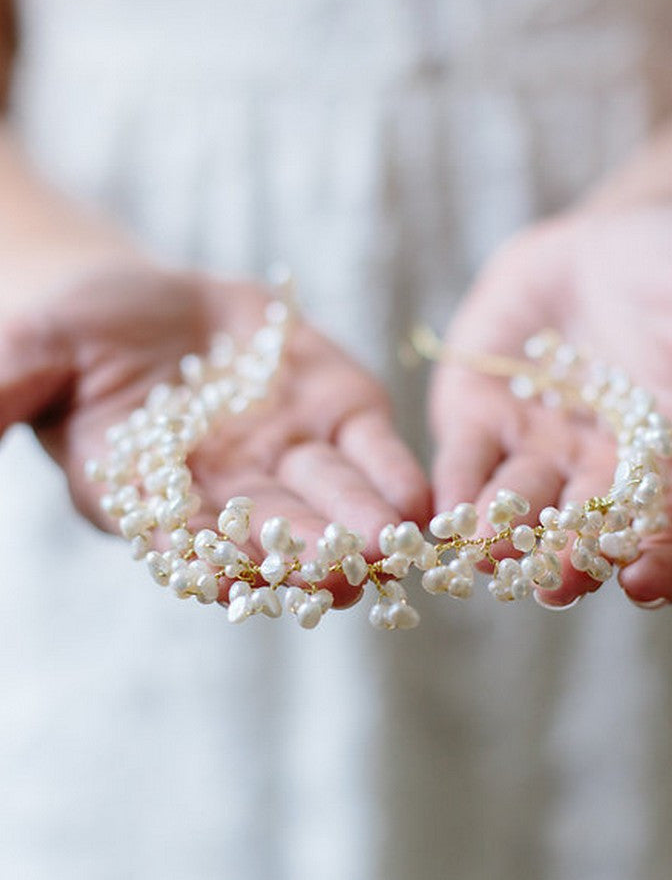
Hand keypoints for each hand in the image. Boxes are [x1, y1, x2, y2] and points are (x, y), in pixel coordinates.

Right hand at [1, 267, 429, 603]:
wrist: (155, 302)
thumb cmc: (78, 329)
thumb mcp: (31, 351)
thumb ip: (3, 390)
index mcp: (150, 493)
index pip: (179, 538)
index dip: (207, 557)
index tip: (236, 577)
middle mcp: (227, 489)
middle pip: (267, 530)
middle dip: (304, 549)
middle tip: (345, 571)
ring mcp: (289, 455)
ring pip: (330, 499)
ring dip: (363, 523)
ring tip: (396, 543)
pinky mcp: (339, 414)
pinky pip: (371, 451)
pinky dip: (394, 474)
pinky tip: (421, 498)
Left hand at [431, 202, 671, 606]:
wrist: (617, 238)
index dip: (670, 562)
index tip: (649, 582)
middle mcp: (608, 477)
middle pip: (590, 536)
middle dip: (571, 560)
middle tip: (556, 581)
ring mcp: (541, 455)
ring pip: (519, 508)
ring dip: (502, 532)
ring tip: (485, 547)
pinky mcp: (482, 421)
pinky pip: (464, 462)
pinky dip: (450, 485)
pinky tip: (435, 508)